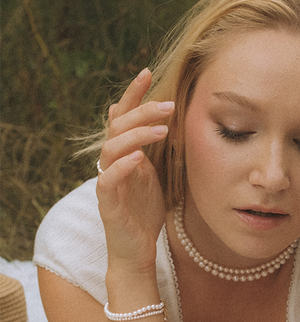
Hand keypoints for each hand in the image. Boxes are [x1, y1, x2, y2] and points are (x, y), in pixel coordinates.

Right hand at [96, 69, 174, 270]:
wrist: (138, 250)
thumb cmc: (145, 213)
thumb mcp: (155, 174)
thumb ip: (154, 148)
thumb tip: (163, 120)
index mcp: (124, 153)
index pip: (123, 116)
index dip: (133, 94)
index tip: (147, 71)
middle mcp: (112, 163)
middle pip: (118, 127)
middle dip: (143, 113)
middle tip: (169, 105)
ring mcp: (107, 182)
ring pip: (111, 149)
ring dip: (135, 136)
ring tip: (161, 130)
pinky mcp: (107, 204)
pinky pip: (108, 181)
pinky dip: (122, 167)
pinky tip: (139, 159)